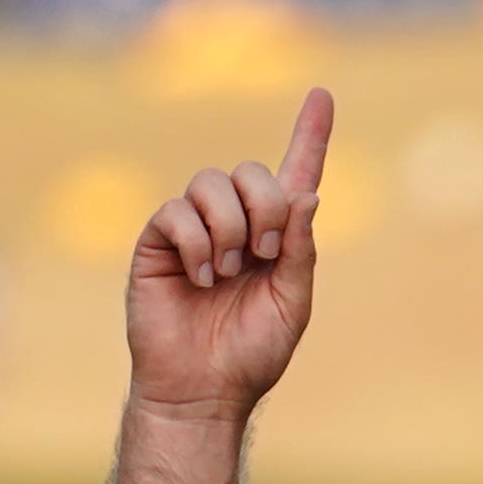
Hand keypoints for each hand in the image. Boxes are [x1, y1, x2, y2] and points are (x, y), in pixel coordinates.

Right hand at [124, 92, 330, 419]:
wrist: (203, 389)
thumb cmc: (251, 353)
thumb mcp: (292, 303)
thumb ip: (302, 250)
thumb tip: (308, 195)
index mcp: (277, 237)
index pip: (295, 174)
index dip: (311, 135)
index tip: (322, 95)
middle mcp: (236, 223)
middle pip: (251, 170)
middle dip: (266, 206)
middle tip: (265, 254)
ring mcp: (195, 228)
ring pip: (211, 183)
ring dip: (229, 227)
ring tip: (227, 273)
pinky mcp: (159, 241)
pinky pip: (177, 211)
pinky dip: (196, 243)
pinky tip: (201, 280)